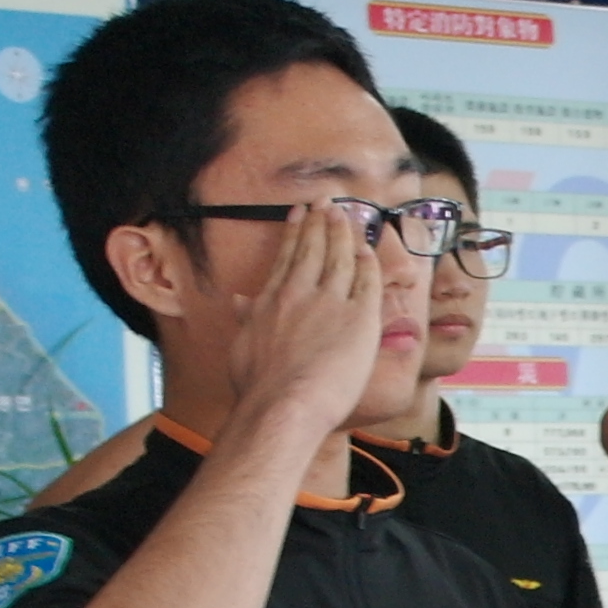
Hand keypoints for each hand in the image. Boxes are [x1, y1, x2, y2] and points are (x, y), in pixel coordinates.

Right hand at [228, 195, 385, 431]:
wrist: (283, 405)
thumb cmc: (259, 388)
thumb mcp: (243, 347)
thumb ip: (246, 319)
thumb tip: (239, 302)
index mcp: (271, 300)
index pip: (287, 258)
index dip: (296, 233)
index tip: (300, 214)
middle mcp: (299, 293)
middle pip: (313, 249)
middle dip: (320, 222)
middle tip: (326, 202)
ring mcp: (330, 303)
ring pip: (340, 258)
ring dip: (343, 233)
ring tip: (346, 214)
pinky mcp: (359, 319)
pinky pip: (367, 283)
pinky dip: (367, 263)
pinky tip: (368, 250)